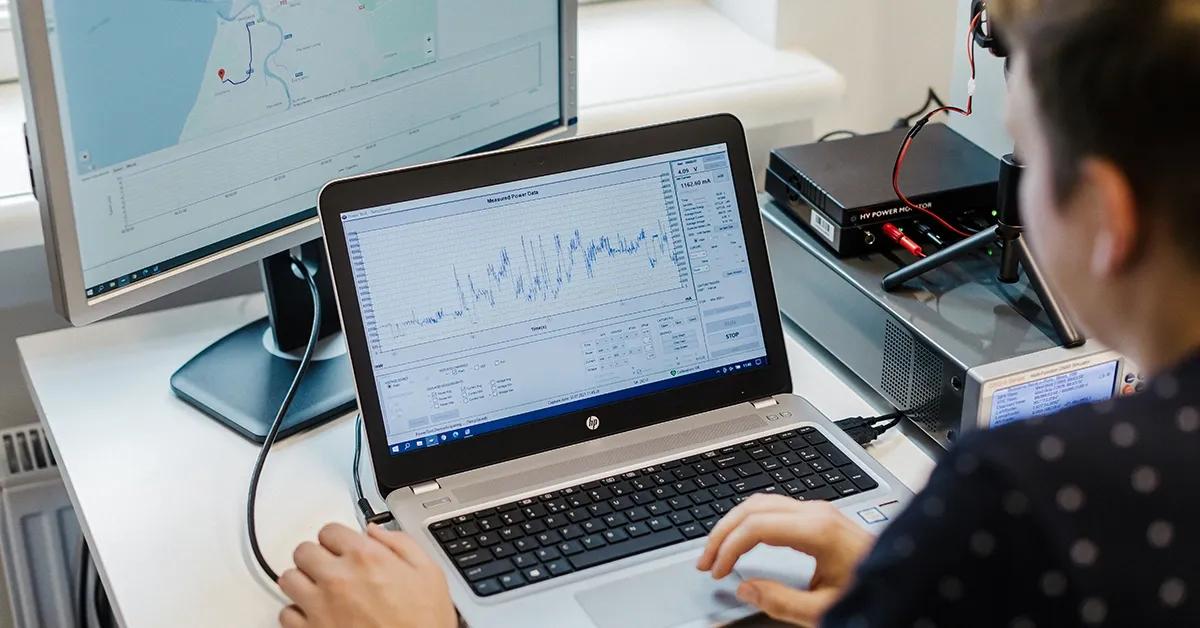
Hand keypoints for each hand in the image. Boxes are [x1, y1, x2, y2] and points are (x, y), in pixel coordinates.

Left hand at [278, 523, 456, 627]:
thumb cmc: (423, 623)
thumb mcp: (429, 573)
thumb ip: (401, 543)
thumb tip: (376, 531)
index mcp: (366, 558)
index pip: (329, 530)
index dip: (337, 539)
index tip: (343, 549)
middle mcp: (338, 578)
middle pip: (303, 551)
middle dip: (317, 557)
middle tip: (330, 568)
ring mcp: (320, 606)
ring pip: (288, 579)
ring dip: (302, 581)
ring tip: (319, 590)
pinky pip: (286, 614)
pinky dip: (298, 613)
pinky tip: (316, 614)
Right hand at [695, 495, 872, 626]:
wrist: (907, 580)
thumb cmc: (875, 593)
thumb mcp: (824, 609)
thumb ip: (781, 601)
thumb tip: (745, 589)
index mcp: (818, 530)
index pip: (756, 527)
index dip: (729, 548)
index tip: (716, 571)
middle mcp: (817, 512)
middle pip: (753, 508)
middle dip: (723, 533)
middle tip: (705, 561)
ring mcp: (818, 510)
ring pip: (761, 503)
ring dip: (733, 524)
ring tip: (717, 552)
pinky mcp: (818, 516)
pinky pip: (773, 508)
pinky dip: (749, 522)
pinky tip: (741, 540)